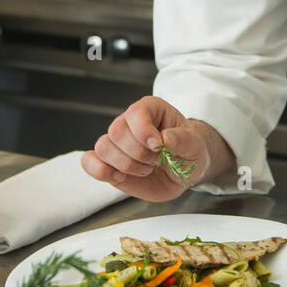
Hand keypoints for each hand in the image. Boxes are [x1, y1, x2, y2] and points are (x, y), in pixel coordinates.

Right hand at [80, 96, 212, 202]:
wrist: (184, 171)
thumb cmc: (189, 151)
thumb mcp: (196, 145)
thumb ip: (184, 141)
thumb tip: (167, 138)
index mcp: (150, 109)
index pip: (136, 112)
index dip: (144, 130)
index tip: (158, 146)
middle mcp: (129, 123)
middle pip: (116, 131)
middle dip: (138, 152)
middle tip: (156, 160)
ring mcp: (117, 144)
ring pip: (103, 147)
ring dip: (126, 164)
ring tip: (146, 169)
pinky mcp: (109, 163)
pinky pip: (90, 162)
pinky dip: (101, 171)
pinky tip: (121, 177)